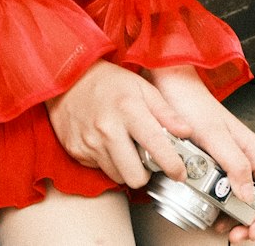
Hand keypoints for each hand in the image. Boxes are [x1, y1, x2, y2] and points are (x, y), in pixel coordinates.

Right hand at [45, 60, 193, 187]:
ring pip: (117, 177)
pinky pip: (99, 168)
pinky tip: (105, 142)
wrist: (68, 76)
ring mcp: (89, 142)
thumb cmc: (108, 80)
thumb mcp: (140, 87)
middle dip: (145, 173)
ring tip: (123, 146)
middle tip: (145, 159)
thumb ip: (165, 111)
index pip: (156, 146)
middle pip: (135, 177)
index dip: (172, 165)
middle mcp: (107, 129)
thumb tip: (186, 132)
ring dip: (125, 168)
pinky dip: (106, 160)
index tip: (180, 172)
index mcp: (128, 110)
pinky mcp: (76, 150)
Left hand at [143, 66, 254, 242]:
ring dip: (234, 216)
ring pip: (241, 197)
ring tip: (220, 226)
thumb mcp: (214, 135)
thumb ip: (234, 163)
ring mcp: (228, 160)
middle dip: (250, 221)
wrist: (169, 86)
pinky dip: (219, 204)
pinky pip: (222, 189)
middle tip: (234, 234)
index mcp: (252, 150)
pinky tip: (210, 210)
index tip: (252, 230)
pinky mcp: (212, 161)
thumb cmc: (192, 104)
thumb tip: (249, 197)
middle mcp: (244, 156)